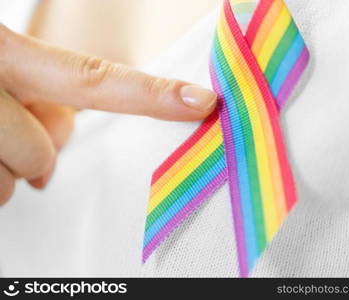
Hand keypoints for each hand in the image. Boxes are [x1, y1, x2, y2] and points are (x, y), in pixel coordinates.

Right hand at [0, 24, 216, 204]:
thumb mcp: (9, 70)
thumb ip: (53, 92)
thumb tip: (69, 131)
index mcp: (6, 53)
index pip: (92, 78)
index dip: (151, 96)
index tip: (202, 102)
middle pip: (42, 151)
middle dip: (36, 152)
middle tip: (15, 134)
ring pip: (12, 180)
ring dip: (7, 167)